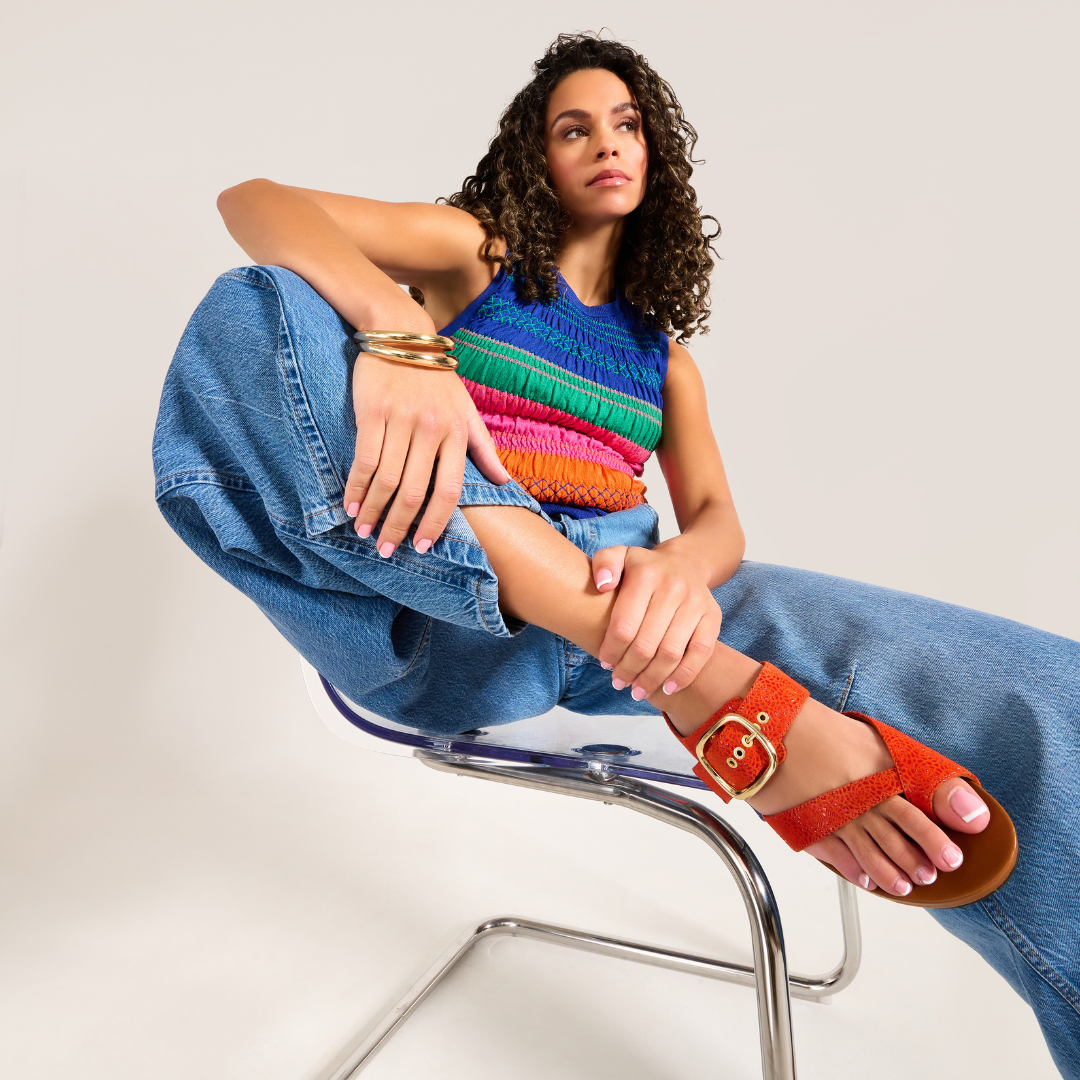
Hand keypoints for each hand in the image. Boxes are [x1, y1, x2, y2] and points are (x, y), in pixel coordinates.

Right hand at [344, 301, 508, 554]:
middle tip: (386, 550)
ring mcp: (401, 421)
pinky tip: (351, 506)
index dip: (436, 523)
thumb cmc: (437, 378)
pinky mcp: (372, 412)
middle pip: (415, 493)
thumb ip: (484, 448)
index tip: (423, 546)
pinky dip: (356, 487)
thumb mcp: (467, 409)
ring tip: (365, 533)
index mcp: (457, 434)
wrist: (402, 334)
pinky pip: (365, 459)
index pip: (449, 491)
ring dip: (373, 512)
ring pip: (387, 480)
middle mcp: (431, 430)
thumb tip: (503, 483)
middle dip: (399, 527)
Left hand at [593, 542, 721, 698]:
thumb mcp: (619, 556)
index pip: (624, 625)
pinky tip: (668, 688)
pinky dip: (684, 675)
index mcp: (645, 574)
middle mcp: (672, 587)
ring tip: (638, 691)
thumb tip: (603, 585)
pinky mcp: (713, 616)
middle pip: (646, 644)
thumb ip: (604, 564)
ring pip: (671, 653)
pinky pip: (700, 652)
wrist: (685, 563)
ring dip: (652, 678)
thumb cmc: (644, 568)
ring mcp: (695, 602)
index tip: (606, 664)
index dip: (612, 651)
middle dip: (629, 670)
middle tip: (619, 682)